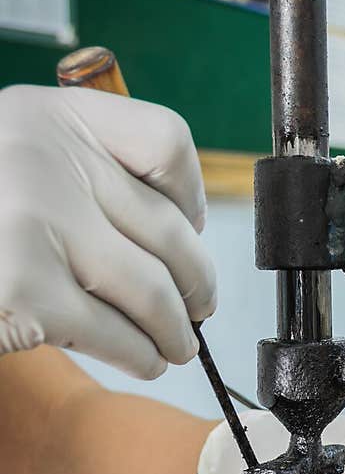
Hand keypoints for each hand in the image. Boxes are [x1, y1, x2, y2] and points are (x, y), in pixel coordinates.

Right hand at [0, 85, 215, 377]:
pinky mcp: (24, 290)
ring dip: (174, 329)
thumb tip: (179, 232)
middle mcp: (44, 157)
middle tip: (197, 310)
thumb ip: (79, 171)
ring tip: (175, 345)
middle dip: (194, 283)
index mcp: (47, 114)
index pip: (163, 139)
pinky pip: (113, 331)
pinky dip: (138, 353)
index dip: (191, 192)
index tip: (190, 229)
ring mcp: (34, 222)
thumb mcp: (13, 158)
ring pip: (152, 288)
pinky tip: (141, 359)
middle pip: (169, 229)